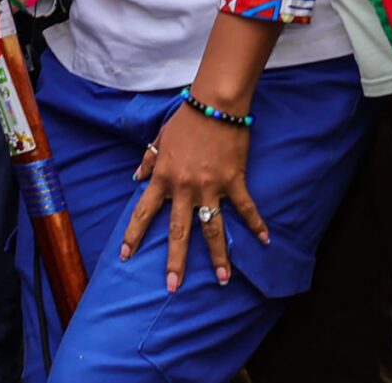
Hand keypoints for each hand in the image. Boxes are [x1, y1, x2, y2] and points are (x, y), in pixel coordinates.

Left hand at [121, 99, 265, 292]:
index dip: (133, 235)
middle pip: (177, 231)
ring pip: (213, 229)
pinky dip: (257, 224)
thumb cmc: (186, 119)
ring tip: (223, 280)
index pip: (143, 212)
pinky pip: (246, 208)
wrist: (214, 104)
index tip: (125, 256)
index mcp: (163, 177)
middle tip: (173, 286)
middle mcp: (184, 187)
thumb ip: (148, 160)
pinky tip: (266, 241)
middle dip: (175, 261)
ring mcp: (210, 187)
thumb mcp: (160, 138)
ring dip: (219, 256)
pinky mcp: (233, 181)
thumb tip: (136, 178)